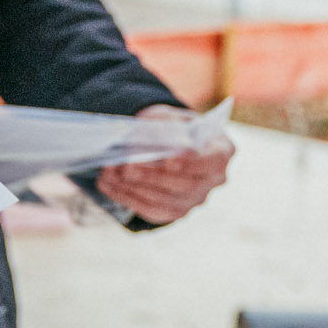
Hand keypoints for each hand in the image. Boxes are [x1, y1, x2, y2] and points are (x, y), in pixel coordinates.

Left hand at [96, 104, 233, 223]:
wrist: (166, 143)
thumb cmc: (170, 127)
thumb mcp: (166, 117)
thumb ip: (160, 126)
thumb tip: (142, 140)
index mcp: (221, 150)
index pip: (213, 160)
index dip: (192, 162)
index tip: (169, 161)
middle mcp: (214, 179)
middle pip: (185, 184)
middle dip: (152, 176)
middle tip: (126, 167)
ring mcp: (196, 198)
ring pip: (167, 200)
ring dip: (134, 188)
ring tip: (109, 172)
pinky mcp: (176, 211)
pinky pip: (152, 210)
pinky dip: (127, 198)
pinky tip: (107, 185)